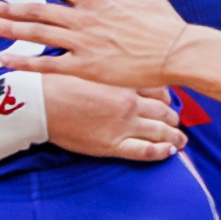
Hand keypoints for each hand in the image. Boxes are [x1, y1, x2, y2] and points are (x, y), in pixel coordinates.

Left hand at [0, 0, 192, 88]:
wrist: (177, 52)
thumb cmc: (163, 22)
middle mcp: (84, 19)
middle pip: (37, 11)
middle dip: (8, 8)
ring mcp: (83, 44)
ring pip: (37, 34)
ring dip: (8, 29)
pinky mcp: (86, 67)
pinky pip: (49, 64)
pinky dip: (25, 62)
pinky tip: (4, 59)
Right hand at [34, 73, 187, 163]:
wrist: (40, 103)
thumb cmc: (59, 82)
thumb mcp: (89, 67)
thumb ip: (110, 71)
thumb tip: (121, 72)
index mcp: (124, 82)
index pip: (159, 90)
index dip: (167, 98)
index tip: (168, 102)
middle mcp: (130, 103)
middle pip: (164, 111)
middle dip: (173, 118)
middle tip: (176, 122)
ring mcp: (123, 125)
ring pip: (160, 131)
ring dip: (174, 136)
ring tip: (180, 140)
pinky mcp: (113, 145)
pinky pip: (145, 151)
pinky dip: (161, 151)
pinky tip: (169, 151)